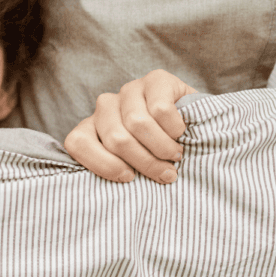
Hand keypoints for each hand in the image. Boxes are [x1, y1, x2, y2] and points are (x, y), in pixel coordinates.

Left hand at [64, 69, 196, 183]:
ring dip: (162, 148)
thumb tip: (115, 196)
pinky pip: (161, 109)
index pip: (78, 143)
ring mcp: (130, 90)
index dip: (104, 165)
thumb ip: (119, 174)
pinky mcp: (156, 80)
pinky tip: (180, 133)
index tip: (130, 178)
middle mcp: (105, 105)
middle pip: (116, 138)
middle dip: (144, 162)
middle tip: (165, 173)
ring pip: (138, 124)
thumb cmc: (158, 157)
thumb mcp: (134, 169)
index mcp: (91, 128)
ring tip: (175, 156)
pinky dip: (174, 129)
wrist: (197, 130)